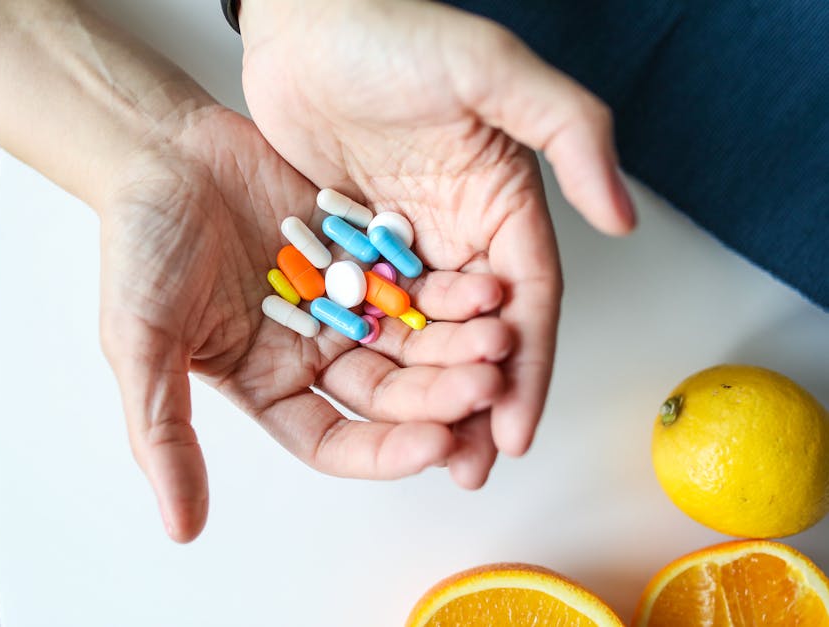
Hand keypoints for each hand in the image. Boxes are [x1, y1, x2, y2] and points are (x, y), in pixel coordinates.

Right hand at [99, 104, 513, 541]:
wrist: (161, 153)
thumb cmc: (138, 249)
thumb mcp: (141, 344)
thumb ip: (163, 433)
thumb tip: (181, 530)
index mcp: (269, 386)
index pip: (338, 441)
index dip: (387, 451)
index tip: (436, 446)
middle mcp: (314, 353)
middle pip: (390, 392)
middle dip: (441, 395)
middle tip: (488, 385)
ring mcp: (344, 302)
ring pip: (413, 338)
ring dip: (457, 344)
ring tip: (500, 336)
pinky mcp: (364, 253)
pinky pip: (415, 277)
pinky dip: (449, 287)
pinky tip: (485, 289)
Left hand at [240, 0, 635, 469]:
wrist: (304, 21)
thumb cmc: (396, 35)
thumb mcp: (493, 71)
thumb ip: (570, 133)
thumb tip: (625, 221)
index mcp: (501, 205)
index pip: (527, 303)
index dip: (527, 369)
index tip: (515, 432)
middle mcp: (456, 235)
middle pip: (476, 336)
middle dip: (479, 402)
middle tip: (469, 465)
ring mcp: (401, 245)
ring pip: (422, 338)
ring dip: (427, 397)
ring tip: (424, 457)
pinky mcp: (348, 247)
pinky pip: (364, 316)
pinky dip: (372, 362)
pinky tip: (368, 407)